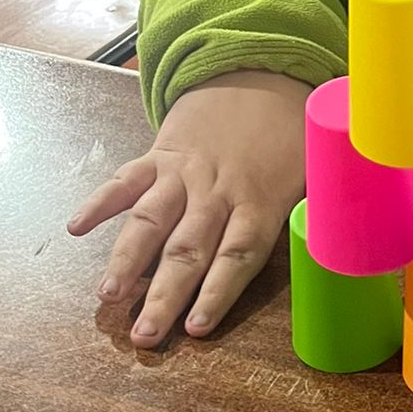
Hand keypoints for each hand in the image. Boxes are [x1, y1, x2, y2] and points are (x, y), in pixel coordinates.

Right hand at [68, 69, 309, 345]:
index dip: (217, 292)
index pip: (238, 254)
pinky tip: (76, 227)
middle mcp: (217, 192)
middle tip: (143, 336)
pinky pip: (126, 179)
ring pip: (151, 220)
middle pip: (188, 250)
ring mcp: (184, 173)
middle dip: (164, 296)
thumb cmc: (292, 136)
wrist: (258, 75)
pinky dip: (101, 202)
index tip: (197, 328)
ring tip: (108, 294)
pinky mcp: (159, 155)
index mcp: (260, 202)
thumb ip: (314, 218)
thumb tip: (336, 258)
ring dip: (127, 258)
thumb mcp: (315, 175)